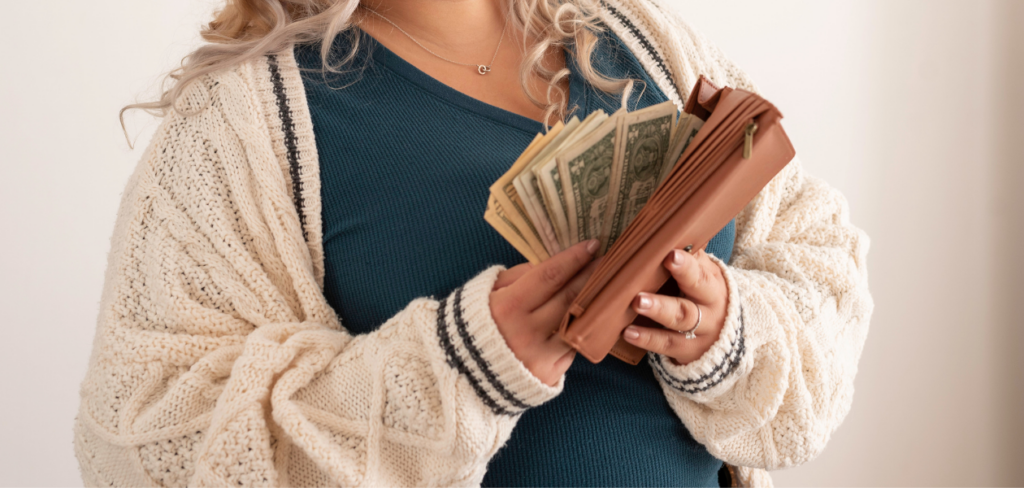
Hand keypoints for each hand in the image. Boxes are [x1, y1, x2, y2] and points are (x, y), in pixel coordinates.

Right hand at [489, 240, 599, 385]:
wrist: (467, 373)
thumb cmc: (477, 325)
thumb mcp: (488, 293)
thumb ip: (518, 276)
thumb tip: (550, 265)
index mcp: (507, 307)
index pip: (549, 276)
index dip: (573, 259)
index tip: (593, 244)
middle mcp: (526, 331)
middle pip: (569, 296)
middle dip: (592, 275)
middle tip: (610, 259)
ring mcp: (540, 355)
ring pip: (577, 322)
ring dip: (596, 302)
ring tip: (610, 286)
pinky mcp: (550, 374)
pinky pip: (572, 346)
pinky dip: (584, 329)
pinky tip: (596, 315)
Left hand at [622, 248, 727, 364]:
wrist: (724, 332)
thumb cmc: (703, 293)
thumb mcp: (704, 275)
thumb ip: (690, 257)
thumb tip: (669, 230)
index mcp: (712, 285)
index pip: (700, 274)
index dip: (686, 266)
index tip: (670, 254)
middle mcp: (709, 311)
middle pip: (690, 303)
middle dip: (667, 296)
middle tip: (640, 293)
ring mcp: (699, 333)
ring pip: (678, 323)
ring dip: (656, 313)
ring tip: (635, 304)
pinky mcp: (686, 351)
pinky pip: (665, 345)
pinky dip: (647, 339)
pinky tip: (628, 332)